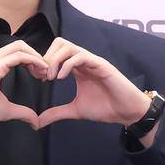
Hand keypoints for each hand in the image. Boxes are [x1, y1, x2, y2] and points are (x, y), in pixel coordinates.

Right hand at [0, 39, 49, 134]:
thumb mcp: (7, 110)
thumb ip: (22, 112)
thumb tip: (36, 122)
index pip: (15, 52)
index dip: (31, 60)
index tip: (40, 74)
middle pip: (19, 45)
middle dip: (35, 56)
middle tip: (45, 72)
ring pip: (20, 47)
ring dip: (36, 57)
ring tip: (44, 72)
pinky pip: (19, 56)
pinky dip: (33, 61)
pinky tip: (40, 70)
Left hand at [36, 37, 150, 128]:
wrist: (126, 112)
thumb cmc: (105, 108)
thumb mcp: (75, 111)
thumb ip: (57, 113)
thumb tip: (38, 122)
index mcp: (77, 68)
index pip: (56, 53)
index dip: (44, 62)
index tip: (39, 78)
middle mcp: (83, 61)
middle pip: (60, 43)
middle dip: (47, 57)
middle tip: (43, 76)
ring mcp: (92, 61)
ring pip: (68, 46)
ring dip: (55, 59)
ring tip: (51, 77)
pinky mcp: (101, 65)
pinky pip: (81, 56)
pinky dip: (67, 64)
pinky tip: (61, 78)